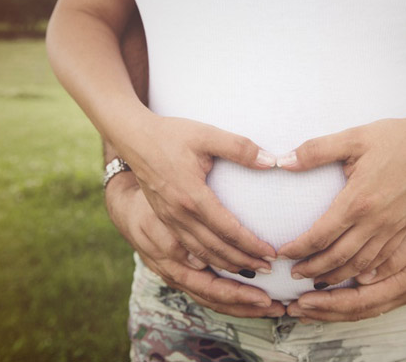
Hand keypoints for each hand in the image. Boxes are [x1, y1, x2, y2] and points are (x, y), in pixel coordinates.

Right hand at [114, 115, 277, 274]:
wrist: (134, 137)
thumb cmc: (171, 134)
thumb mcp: (207, 135)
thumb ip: (240, 148)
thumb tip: (270, 161)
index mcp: (192, 196)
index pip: (228, 230)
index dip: (251, 244)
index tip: (271, 253)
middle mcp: (179, 214)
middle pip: (216, 249)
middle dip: (244, 262)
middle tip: (269, 269)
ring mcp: (169, 219)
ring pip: (201, 253)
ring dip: (227, 265)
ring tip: (250, 271)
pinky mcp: (164, 219)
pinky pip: (187, 248)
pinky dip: (207, 259)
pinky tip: (219, 263)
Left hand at [277, 103, 405, 286]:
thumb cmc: (396, 138)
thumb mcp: (353, 137)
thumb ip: (316, 150)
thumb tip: (283, 161)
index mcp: (357, 201)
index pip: (320, 235)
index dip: (299, 248)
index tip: (282, 253)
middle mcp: (375, 222)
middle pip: (338, 257)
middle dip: (313, 269)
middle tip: (293, 275)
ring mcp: (392, 228)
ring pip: (360, 264)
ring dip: (336, 276)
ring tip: (317, 280)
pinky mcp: (404, 229)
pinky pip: (381, 260)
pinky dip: (362, 272)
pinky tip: (353, 274)